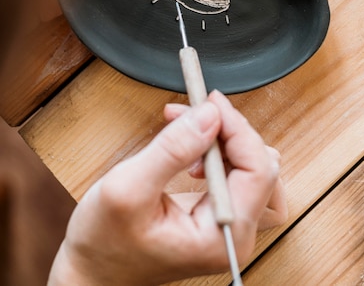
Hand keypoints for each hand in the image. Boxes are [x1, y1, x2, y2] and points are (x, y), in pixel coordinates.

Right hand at [47, 91, 287, 285]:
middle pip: (262, 166)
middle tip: (194, 111)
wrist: (93, 271)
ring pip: (255, 168)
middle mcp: (235, 233)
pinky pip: (238, 174)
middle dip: (229, 130)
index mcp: (223, 235)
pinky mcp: (218, 215)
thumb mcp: (127, 188)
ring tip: (191, 128)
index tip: (210, 102)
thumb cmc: (104, 242)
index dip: (237, 128)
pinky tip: (193, 149)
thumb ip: (172, 149)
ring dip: (227, 139)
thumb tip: (210, 115)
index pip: (258, 170)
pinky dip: (220, 151)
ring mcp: (229, 225)